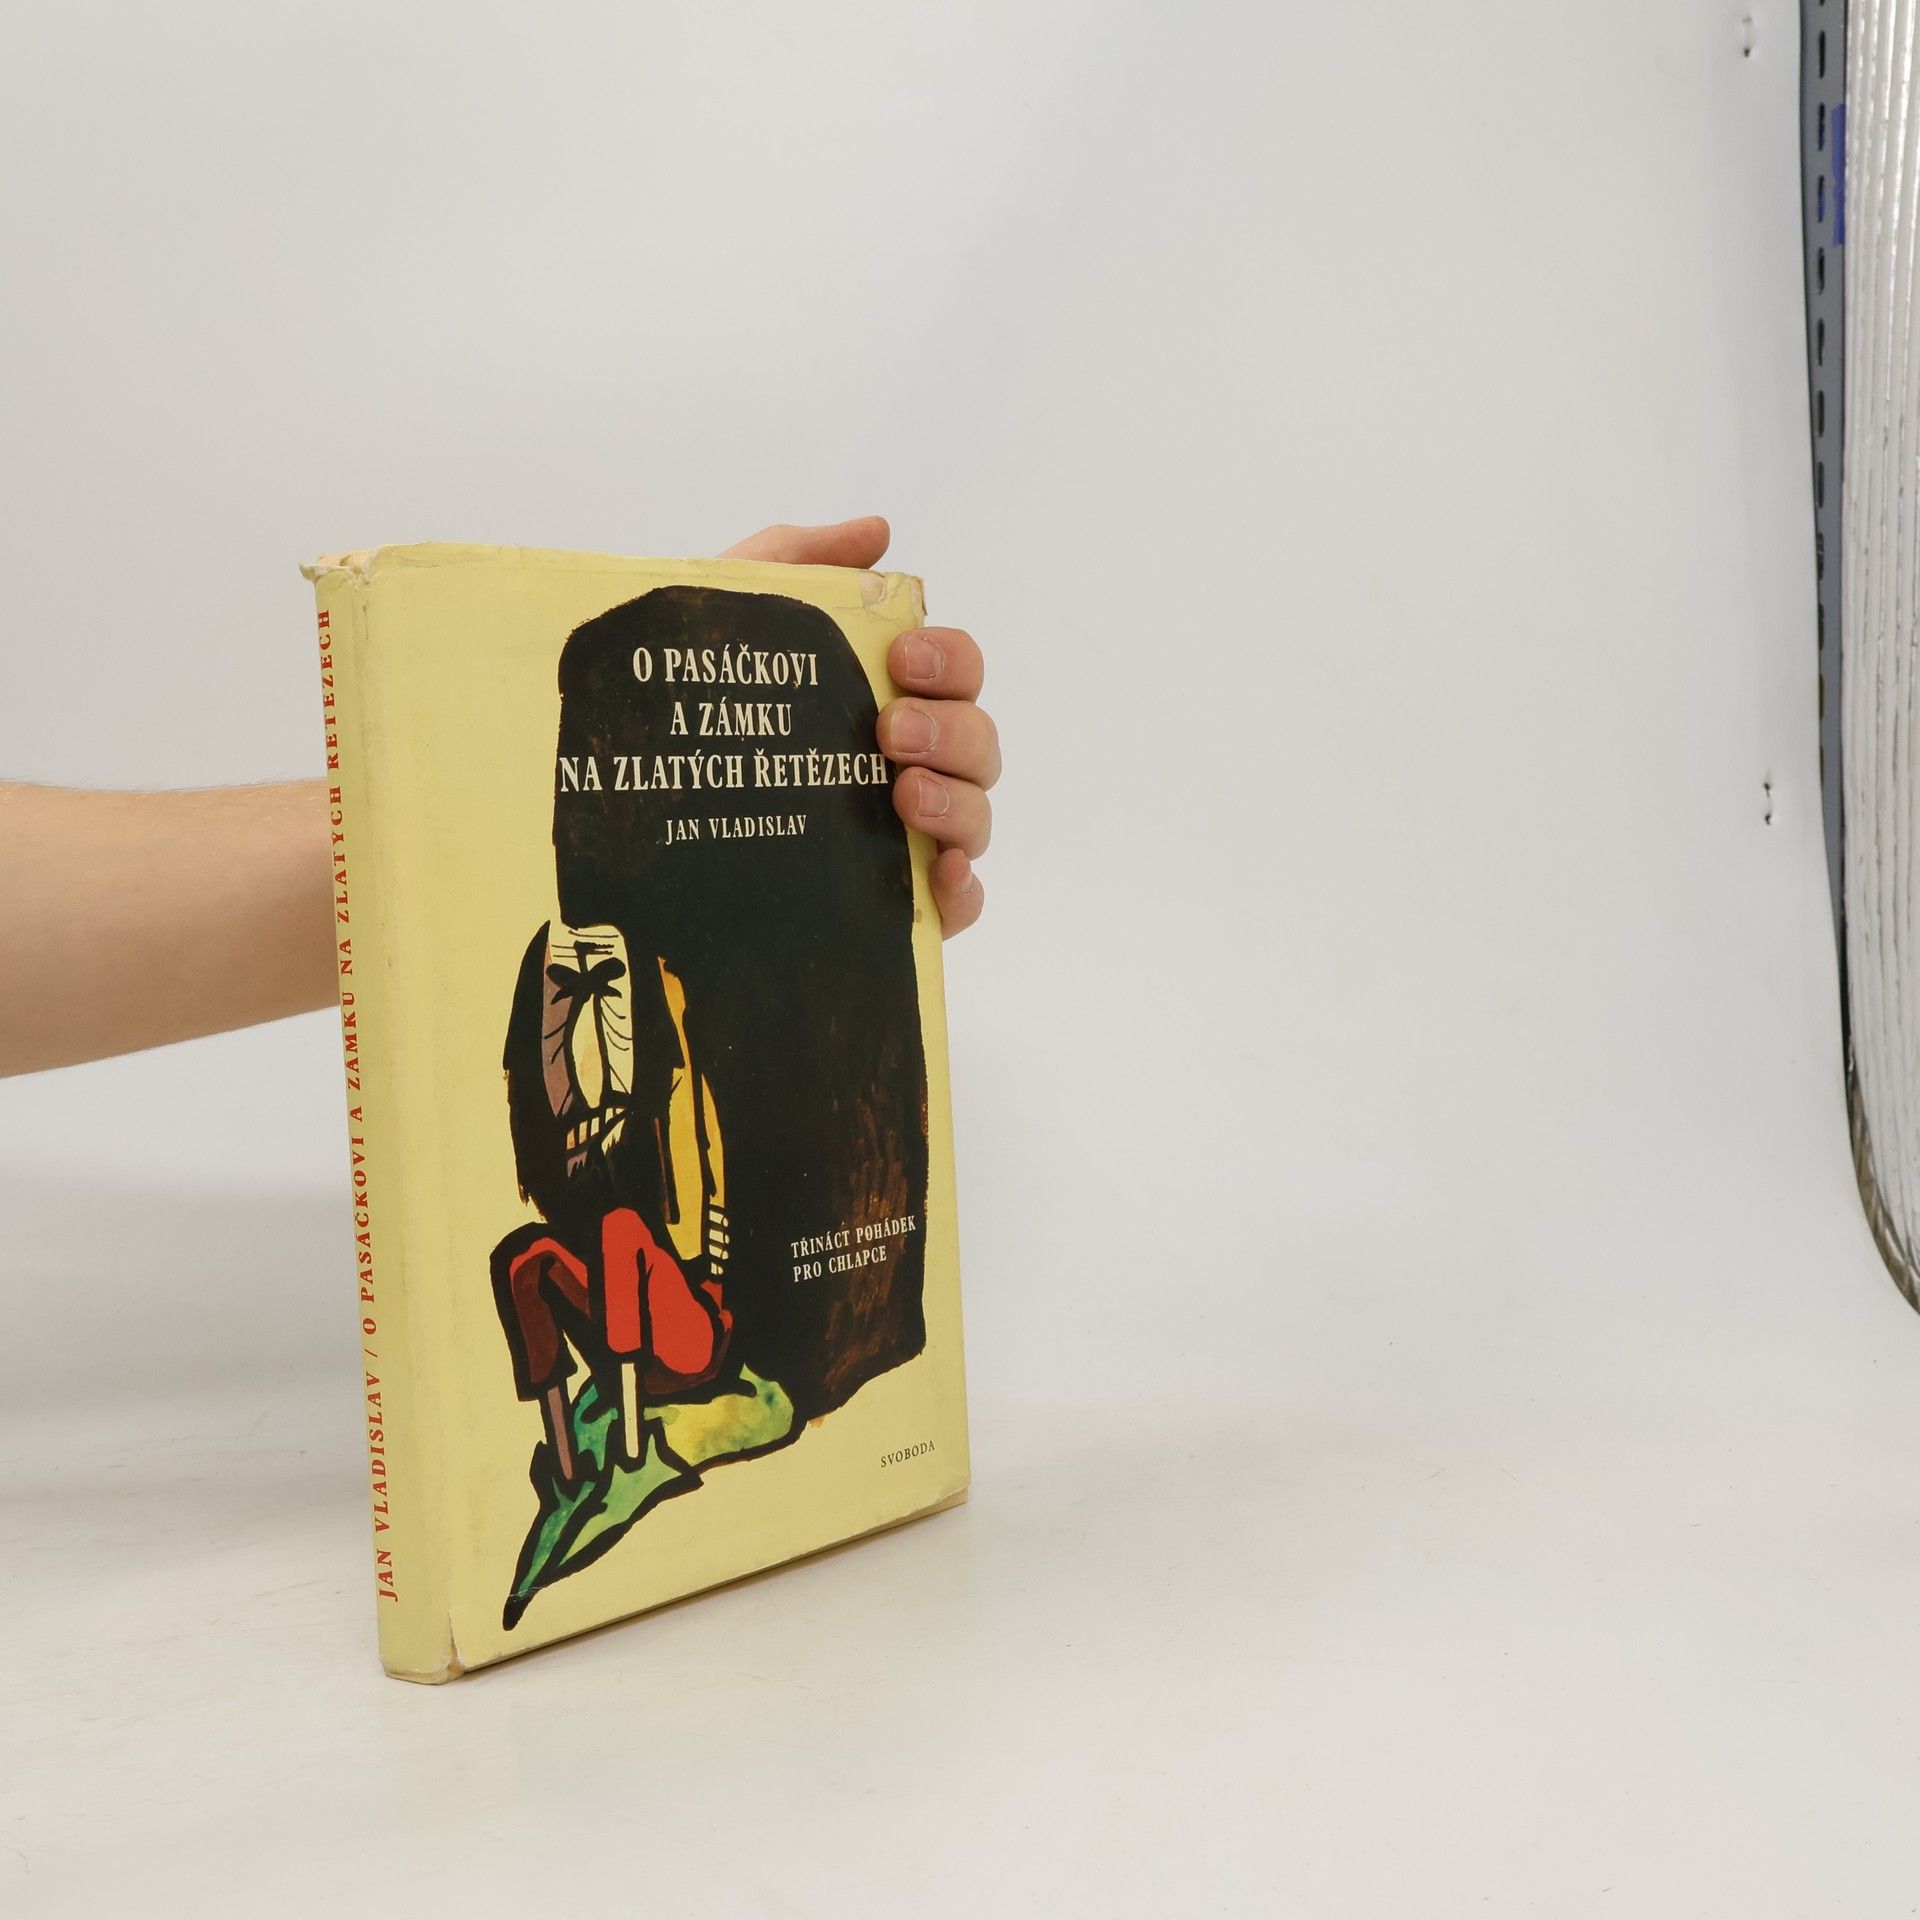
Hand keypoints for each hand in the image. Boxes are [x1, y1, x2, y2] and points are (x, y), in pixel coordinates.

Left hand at [723, 517, 996, 935]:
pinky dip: (962, 889)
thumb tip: (878, 533)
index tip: (899, 659)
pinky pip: (959, 903)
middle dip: (950, 730)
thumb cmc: (688, 705)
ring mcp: (907, 837)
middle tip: (888, 731)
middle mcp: (909, 765)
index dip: (950, 660)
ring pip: (978, 816)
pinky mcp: (894, 904)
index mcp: (887, 697)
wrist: (626, 814)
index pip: (958, 671)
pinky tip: (937, 875)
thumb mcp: (728, 610)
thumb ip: (797, 560)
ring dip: (956, 802)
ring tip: (903, 797)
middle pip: (979, 743)